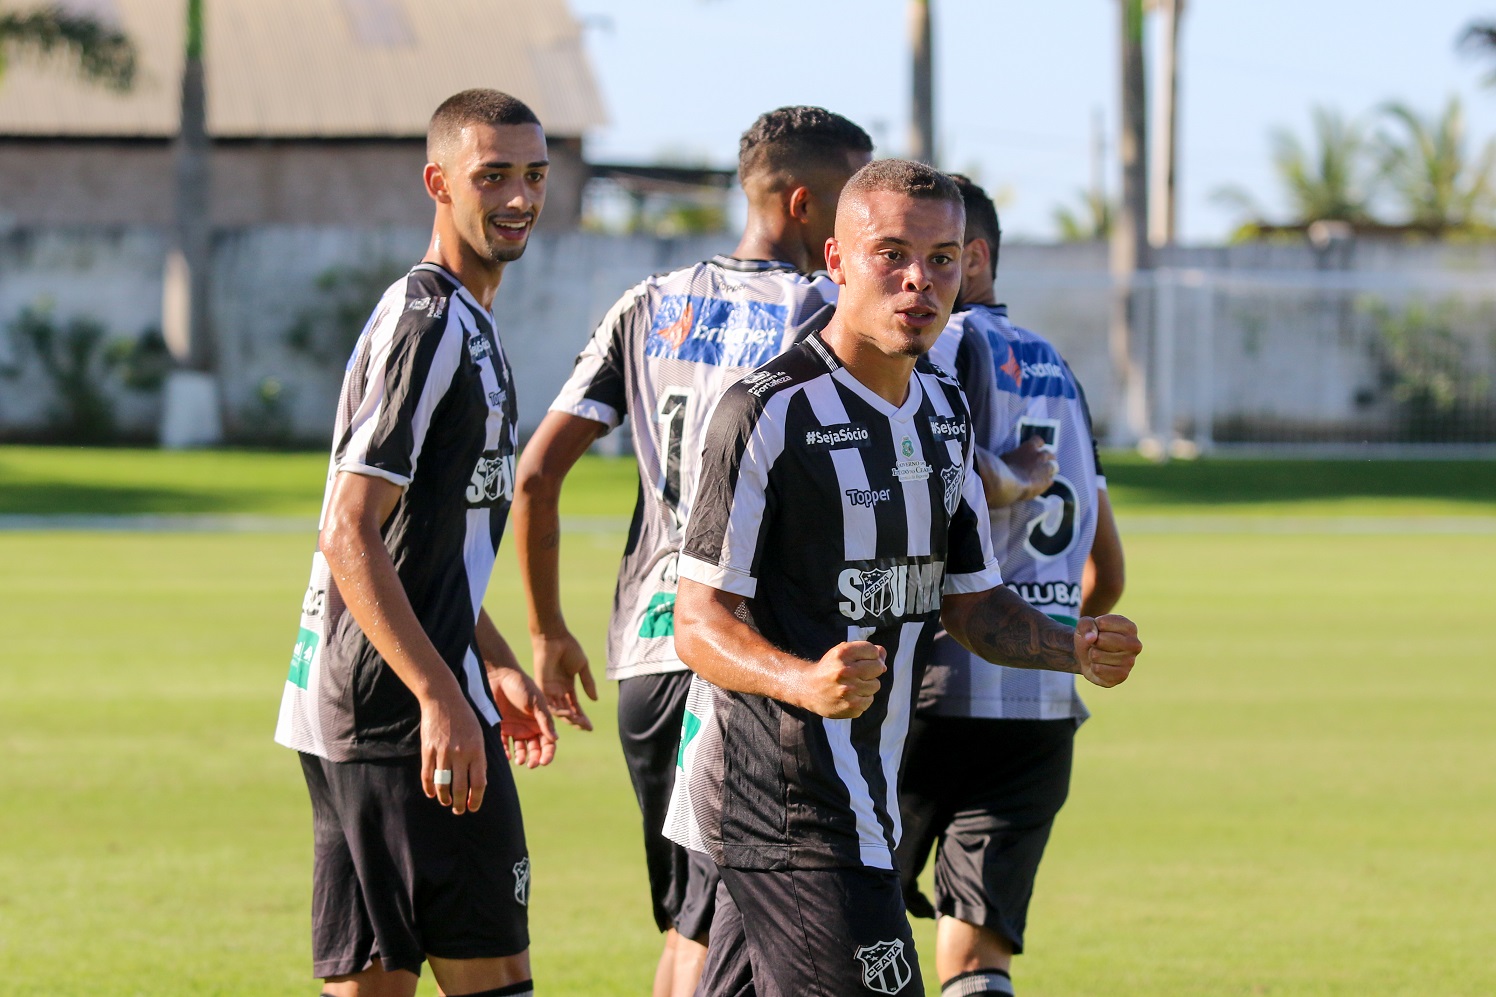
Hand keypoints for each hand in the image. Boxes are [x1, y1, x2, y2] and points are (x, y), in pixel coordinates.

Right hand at [420, 691, 487, 814]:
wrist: (443, 699)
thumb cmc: (465, 719)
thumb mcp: (479, 736)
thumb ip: (479, 759)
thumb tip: (479, 783)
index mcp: (476, 750)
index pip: (479, 783)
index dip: (476, 799)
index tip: (473, 807)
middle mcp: (460, 753)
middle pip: (460, 788)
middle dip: (460, 804)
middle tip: (459, 810)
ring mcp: (443, 752)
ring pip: (443, 785)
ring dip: (445, 798)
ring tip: (447, 803)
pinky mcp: (428, 750)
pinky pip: (427, 775)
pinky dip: (429, 788)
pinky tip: (432, 794)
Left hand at [488, 666, 558, 768]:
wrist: (499, 675)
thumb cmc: (521, 685)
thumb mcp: (536, 701)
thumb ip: (545, 720)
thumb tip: (555, 738)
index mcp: (541, 721)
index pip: (548, 742)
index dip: (548, 753)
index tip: (545, 761)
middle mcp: (529, 727)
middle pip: (535, 748)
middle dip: (535, 758)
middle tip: (532, 764)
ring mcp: (515, 728)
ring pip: (520, 749)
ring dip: (522, 757)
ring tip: (520, 760)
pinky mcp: (500, 728)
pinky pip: (504, 744)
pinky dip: (506, 752)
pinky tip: (508, 756)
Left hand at [531, 630, 597, 730]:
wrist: (554, 637)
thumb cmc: (569, 648)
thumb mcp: (582, 667)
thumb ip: (588, 683)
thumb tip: (595, 700)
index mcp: (567, 686)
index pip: (575, 706)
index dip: (582, 717)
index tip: (591, 727)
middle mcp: (558, 691)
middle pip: (567, 712)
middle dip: (577, 721)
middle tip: (586, 727)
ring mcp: (549, 690)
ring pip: (558, 710)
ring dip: (568, 718)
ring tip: (579, 722)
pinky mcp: (542, 687)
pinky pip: (549, 703)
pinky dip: (558, 710)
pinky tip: (568, 714)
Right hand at [795, 641, 886, 718]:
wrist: (808, 689)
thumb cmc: (830, 668)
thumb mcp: (843, 653)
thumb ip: (865, 650)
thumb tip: (883, 655)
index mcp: (842, 654)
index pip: (873, 651)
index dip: (871, 655)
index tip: (862, 659)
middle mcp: (844, 671)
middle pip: (878, 667)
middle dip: (872, 670)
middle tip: (859, 673)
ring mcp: (848, 690)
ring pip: (875, 685)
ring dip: (867, 685)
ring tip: (852, 685)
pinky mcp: (850, 706)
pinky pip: (869, 700)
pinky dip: (862, 699)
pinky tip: (850, 696)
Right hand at [1000, 436, 1057, 501]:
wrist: (1006, 483)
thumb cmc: (1002, 469)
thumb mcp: (1006, 457)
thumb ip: (1014, 455)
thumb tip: (1013, 456)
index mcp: (1029, 447)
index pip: (1038, 440)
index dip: (1038, 445)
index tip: (1036, 449)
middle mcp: (1040, 455)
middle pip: (1049, 454)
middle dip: (1047, 459)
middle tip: (1040, 465)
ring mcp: (1045, 468)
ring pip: (1054, 466)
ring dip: (1049, 470)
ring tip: (1042, 476)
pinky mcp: (1047, 481)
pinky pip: (1050, 480)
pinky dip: (1045, 482)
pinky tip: (1039, 486)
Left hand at [1072, 614, 1140, 687]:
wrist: (1088, 657)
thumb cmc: (1091, 637)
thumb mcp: (1085, 624)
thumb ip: (1086, 625)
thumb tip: (1091, 638)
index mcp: (1130, 627)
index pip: (1102, 623)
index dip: (1093, 627)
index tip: (1098, 631)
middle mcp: (1134, 644)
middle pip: (1101, 640)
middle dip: (1093, 642)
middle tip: (1097, 645)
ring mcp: (1130, 661)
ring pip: (1097, 655)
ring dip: (1092, 655)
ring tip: (1099, 655)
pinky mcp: (1122, 676)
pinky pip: (1098, 669)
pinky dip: (1093, 667)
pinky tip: (1101, 665)